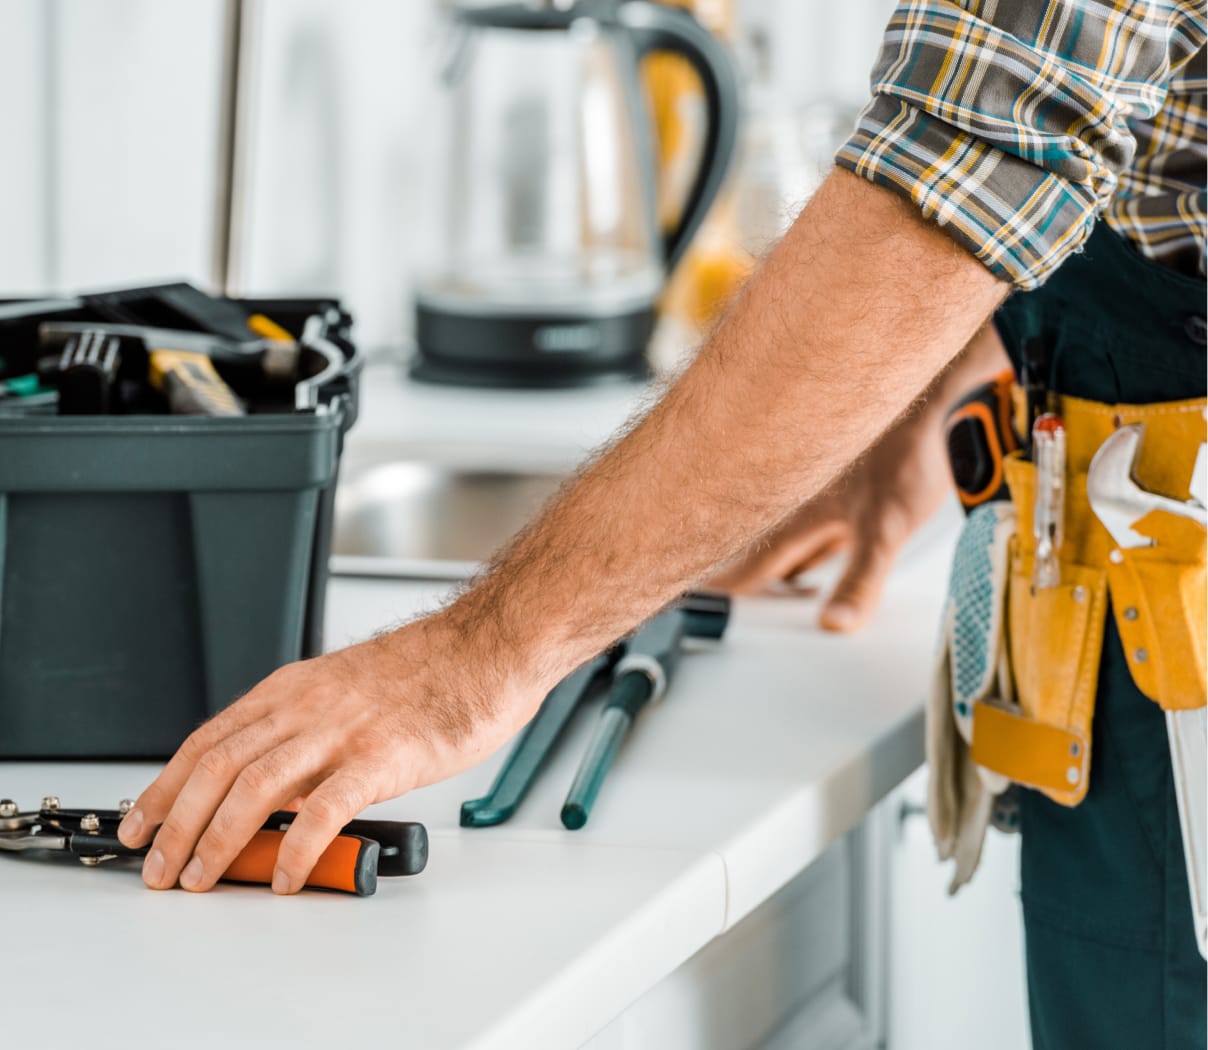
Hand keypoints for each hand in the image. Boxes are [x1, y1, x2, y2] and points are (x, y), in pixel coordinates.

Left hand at [117, 612, 535, 892]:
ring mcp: (343, 731)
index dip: (165, 787)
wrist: (485, 650)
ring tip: (200, 878)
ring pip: (255, 787)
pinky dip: (297, 848)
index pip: (207, 739)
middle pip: (217, 767)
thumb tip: (278, 789)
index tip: (142, 823)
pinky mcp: (383, 757)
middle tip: (159, 867)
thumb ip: (307, 732)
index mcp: (294, 689)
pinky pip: (326, 810)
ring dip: (217, 840)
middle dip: (177, 824)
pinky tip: (288, 876)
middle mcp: (307, 707)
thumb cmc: (427, 673)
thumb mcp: (346, 690)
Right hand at [709, 403, 953, 631]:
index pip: (751, 564)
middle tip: (721, 595)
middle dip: (748, 573)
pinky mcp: (852, 474)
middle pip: (765, 547)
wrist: (938, 392)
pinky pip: (821, 514)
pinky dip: (817, 536)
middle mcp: (803, 498)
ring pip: (791, 528)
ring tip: (769, 579)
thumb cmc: (907, 447)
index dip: (727, 589)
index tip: (699, 605)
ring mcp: (827, 485)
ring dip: (783, 554)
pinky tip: (827, 541)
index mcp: (798, 514)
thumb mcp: (886, 527)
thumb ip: (860, 579)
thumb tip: (834, 624)